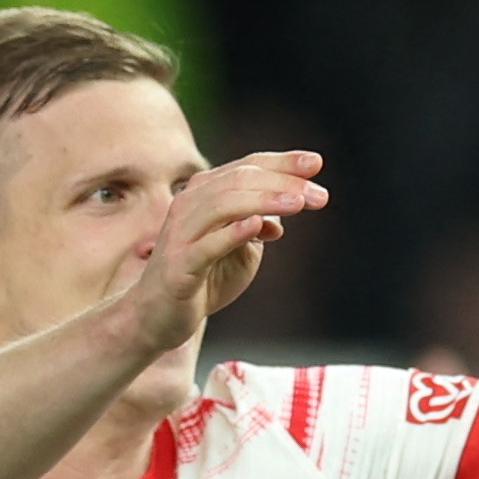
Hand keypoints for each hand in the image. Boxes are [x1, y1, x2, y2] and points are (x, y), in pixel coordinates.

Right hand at [119, 151, 324, 344]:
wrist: (159, 316)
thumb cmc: (203, 278)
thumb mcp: (241, 250)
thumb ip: (261, 226)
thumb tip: (289, 208)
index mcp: (205, 195)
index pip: (247, 167)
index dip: (283, 163)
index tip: (317, 163)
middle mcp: (189, 205)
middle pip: (239, 180)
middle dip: (283, 183)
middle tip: (320, 195)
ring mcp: (181, 234)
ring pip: (223, 205)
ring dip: (264, 201)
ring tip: (298, 203)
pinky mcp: (178, 266)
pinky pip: (206, 245)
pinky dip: (232, 233)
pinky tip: (259, 226)